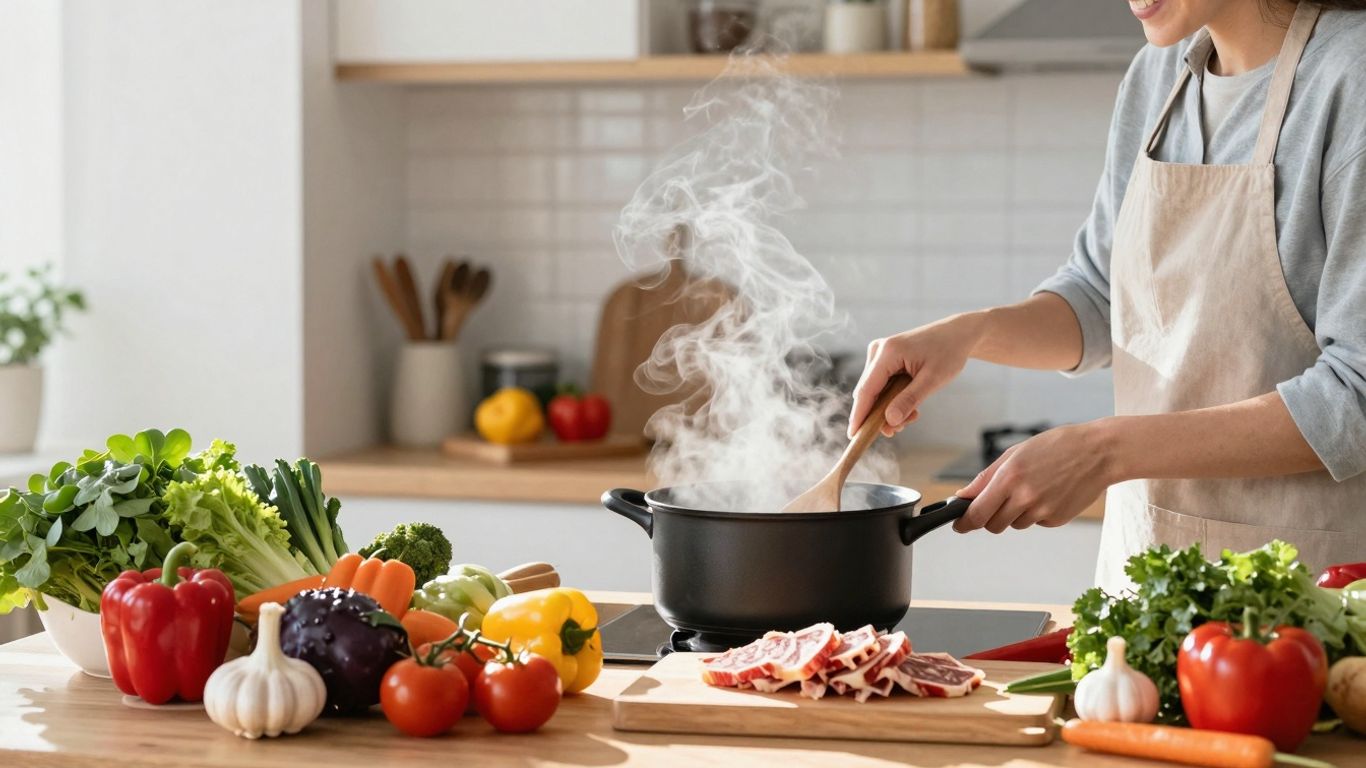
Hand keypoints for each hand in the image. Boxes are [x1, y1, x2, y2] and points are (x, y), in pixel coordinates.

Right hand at [849, 313, 985, 437]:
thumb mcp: (932, 380)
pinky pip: (881, 385)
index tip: (853, 436)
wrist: (957, 334)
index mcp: (888, 352)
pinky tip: (910, 406)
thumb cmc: (948, 352)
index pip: (866, 389)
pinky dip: (892, 399)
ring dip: (889, 408)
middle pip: (868, 392)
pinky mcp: (884, 358)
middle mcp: (878, 350)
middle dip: (880, 415)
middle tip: (898, 430)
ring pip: (875, 391)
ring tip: (912, 417)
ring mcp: (880, 353)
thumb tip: (889, 421)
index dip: (859, 415)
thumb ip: (909, 400)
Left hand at [952, 422, 1115, 532]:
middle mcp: (1024, 497)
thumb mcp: (1015, 453)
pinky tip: (1049, 492)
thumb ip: (985, 478)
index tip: (959, 525)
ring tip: (1032, 488)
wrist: (1099, 452)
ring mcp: (1042, 511)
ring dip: (1015, 513)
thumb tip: (963, 496)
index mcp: (1009, 477)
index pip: (977, 513)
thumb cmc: (1056, 446)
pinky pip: (1035, 523)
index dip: (964, 523)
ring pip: (1014, 524)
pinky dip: (1036, 512)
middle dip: (989, 518)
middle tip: (997, 502)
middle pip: (993, 525)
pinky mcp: (1057, 519)